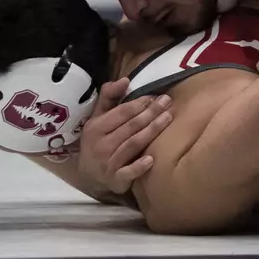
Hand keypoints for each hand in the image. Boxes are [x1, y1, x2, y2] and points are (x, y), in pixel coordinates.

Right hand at [75, 78, 171, 195]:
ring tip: (168, 118)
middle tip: (167, 101)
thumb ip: (109, 97)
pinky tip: (151, 159)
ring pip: (134, 144)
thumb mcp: (98, 118)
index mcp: (96, 127)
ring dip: (152, 130)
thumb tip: (125, 79)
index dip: (139, 103)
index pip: (121, 112)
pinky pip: (129, 172)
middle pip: (131, 126)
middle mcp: (101, 144)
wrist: (89, 175)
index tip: (155, 96)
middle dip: (151, 112)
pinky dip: (139, 167)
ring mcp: (108, 163)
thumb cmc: (99, 140)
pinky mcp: (116, 179)